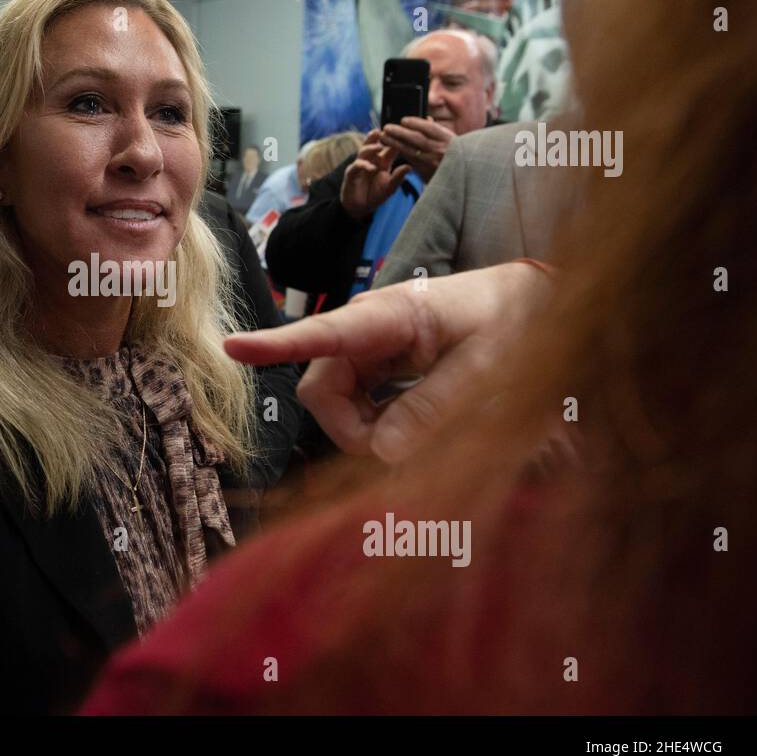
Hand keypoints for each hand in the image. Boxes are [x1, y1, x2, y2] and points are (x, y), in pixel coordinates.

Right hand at [223, 263, 553, 462]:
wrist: (523, 301)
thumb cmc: (509, 322)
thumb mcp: (486, 366)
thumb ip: (435, 406)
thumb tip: (381, 454)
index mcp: (390, 315)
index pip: (324, 332)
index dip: (276, 344)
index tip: (233, 347)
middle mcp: (365, 330)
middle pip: (321, 391)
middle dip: (351, 430)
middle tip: (406, 451)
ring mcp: (366, 349)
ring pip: (333, 405)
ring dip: (366, 431)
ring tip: (425, 430)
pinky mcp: (373, 366)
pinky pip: (353, 406)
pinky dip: (377, 425)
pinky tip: (415, 421)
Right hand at [339, 130, 410, 220]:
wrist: (360, 207)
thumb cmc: (376, 195)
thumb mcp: (390, 187)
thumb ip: (398, 177)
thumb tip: (409, 167)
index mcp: (383, 161)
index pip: (390, 147)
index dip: (395, 140)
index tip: (403, 134)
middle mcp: (372, 159)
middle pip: (374, 143)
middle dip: (379, 136)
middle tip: (386, 131)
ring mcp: (361, 165)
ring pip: (364, 151)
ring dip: (371, 148)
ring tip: (379, 147)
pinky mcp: (351, 173)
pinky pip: (356, 166)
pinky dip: (364, 165)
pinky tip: (371, 168)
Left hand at [380, 116, 455, 177]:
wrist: (466, 178)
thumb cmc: (459, 156)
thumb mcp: (453, 141)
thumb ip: (439, 130)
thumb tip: (427, 118)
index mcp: (449, 140)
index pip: (430, 128)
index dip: (415, 123)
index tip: (403, 120)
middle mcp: (441, 151)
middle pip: (417, 139)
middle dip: (400, 132)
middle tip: (387, 127)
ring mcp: (434, 164)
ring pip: (411, 152)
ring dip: (395, 144)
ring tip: (384, 138)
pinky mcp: (427, 175)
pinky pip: (411, 163)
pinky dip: (401, 155)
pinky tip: (392, 150)